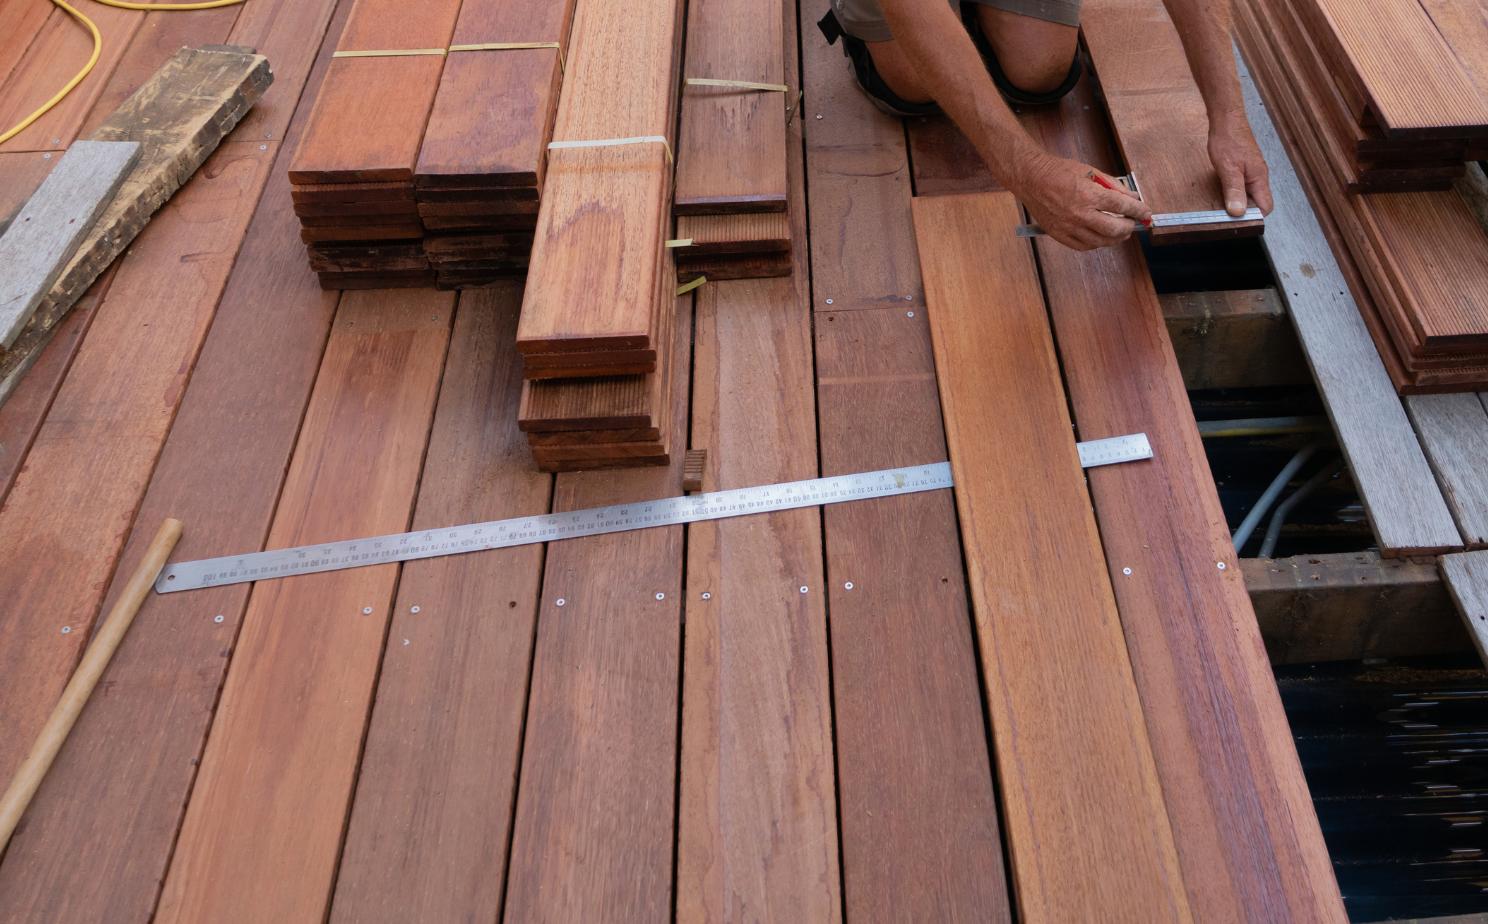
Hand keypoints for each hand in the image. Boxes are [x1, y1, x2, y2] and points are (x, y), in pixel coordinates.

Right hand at [1012, 152, 1151, 251]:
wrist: (1031, 178)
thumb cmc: (1059, 171)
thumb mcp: (1090, 171)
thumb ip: (1113, 186)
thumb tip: (1132, 197)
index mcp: (1089, 194)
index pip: (1122, 205)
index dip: (1138, 210)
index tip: (1146, 213)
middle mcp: (1079, 213)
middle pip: (1114, 229)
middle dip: (1129, 227)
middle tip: (1132, 223)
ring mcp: (1068, 226)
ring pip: (1100, 241)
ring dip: (1115, 238)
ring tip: (1120, 232)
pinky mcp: (1058, 234)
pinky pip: (1083, 246)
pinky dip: (1096, 243)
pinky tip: (1101, 237)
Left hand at [1208, 112, 1272, 216]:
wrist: (1226, 119)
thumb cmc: (1229, 139)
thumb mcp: (1228, 169)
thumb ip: (1234, 191)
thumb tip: (1239, 212)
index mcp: (1259, 179)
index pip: (1266, 207)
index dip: (1254, 217)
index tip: (1239, 222)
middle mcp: (1258, 177)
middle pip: (1257, 203)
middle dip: (1244, 212)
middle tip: (1226, 216)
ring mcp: (1251, 173)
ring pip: (1248, 195)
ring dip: (1237, 202)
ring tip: (1222, 206)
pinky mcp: (1243, 169)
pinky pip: (1241, 187)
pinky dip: (1233, 193)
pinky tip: (1222, 193)